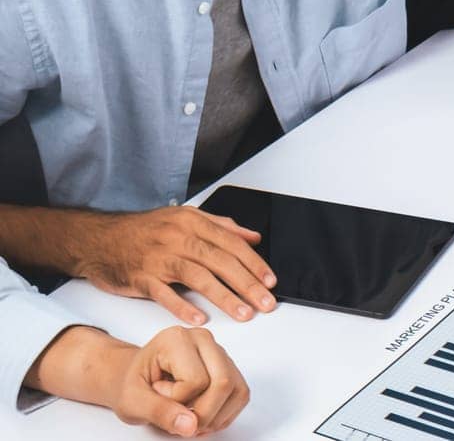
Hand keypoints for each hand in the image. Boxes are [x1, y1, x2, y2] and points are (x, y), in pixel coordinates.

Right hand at [73, 207, 275, 325]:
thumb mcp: (185, 218)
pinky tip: (201, 318)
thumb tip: (253, 237)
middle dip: (248, 284)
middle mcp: (179, 238)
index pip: (232, 243)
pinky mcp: (141, 278)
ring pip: (199, 278)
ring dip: (224, 297)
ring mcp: (160, 258)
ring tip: (244, 313)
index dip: (254, 264)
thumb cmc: (145, 230)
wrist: (99, 238)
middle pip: (221, 261)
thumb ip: (221, 226)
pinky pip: (165, 294)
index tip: (271, 281)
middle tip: (266, 303)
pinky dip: (183, 306)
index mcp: (193, 222)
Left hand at [113, 327, 249, 435]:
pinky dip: (224, 414)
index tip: (157, 395)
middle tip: (178, 419)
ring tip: (189, 416)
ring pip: (236, 391)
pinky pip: (241, 394)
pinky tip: (202, 415)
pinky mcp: (229, 366)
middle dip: (203, 414)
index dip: (176, 401)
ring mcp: (219, 352)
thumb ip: (160, 412)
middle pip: (223, 383)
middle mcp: (203, 339)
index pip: (196, 380)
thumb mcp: (133, 401)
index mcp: (177, 339)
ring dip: (214, 416)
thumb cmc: (131, 385)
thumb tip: (191, 426)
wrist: (133, 378)